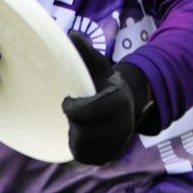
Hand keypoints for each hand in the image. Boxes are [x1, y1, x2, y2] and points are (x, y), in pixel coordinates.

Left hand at [61, 31, 155, 164]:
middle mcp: (123, 125)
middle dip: (73, 123)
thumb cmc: (103, 81)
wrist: (124, 104)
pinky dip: (78, 148)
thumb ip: (84, 51)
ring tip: (77, 123)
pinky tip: (79, 135)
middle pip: (83, 132)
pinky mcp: (113, 155)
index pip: (85, 113)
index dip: (71, 108)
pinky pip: (86, 158)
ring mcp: (120, 143)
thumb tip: (71, 35)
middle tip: (73, 113)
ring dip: (74, 135)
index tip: (68, 101)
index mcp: (118, 100)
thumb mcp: (97, 65)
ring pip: (83, 146)